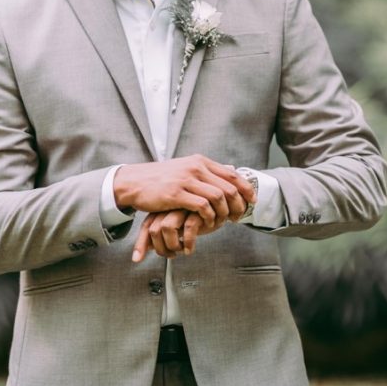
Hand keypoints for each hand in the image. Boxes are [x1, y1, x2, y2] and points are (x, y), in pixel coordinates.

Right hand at [114, 154, 255, 226]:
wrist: (135, 181)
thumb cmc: (161, 178)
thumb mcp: (185, 168)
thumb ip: (206, 171)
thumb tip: (231, 171)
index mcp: (200, 161)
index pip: (232, 174)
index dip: (246, 189)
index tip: (252, 202)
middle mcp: (196, 167)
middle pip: (229, 187)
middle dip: (238, 205)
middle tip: (238, 217)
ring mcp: (186, 180)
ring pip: (218, 197)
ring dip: (224, 214)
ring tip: (222, 223)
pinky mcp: (176, 194)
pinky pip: (202, 206)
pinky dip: (209, 217)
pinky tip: (207, 224)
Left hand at [131, 210, 225, 262]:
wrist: (220, 204)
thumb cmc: (197, 216)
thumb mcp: (178, 225)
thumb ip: (162, 234)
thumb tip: (144, 252)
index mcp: (163, 209)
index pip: (146, 226)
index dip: (141, 244)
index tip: (137, 259)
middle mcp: (170, 207)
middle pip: (153, 229)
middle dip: (161, 249)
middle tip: (172, 255)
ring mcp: (183, 207)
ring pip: (166, 227)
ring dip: (172, 246)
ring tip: (181, 251)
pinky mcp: (198, 210)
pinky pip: (188, 227)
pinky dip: (188, 242)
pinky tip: (190, 248)